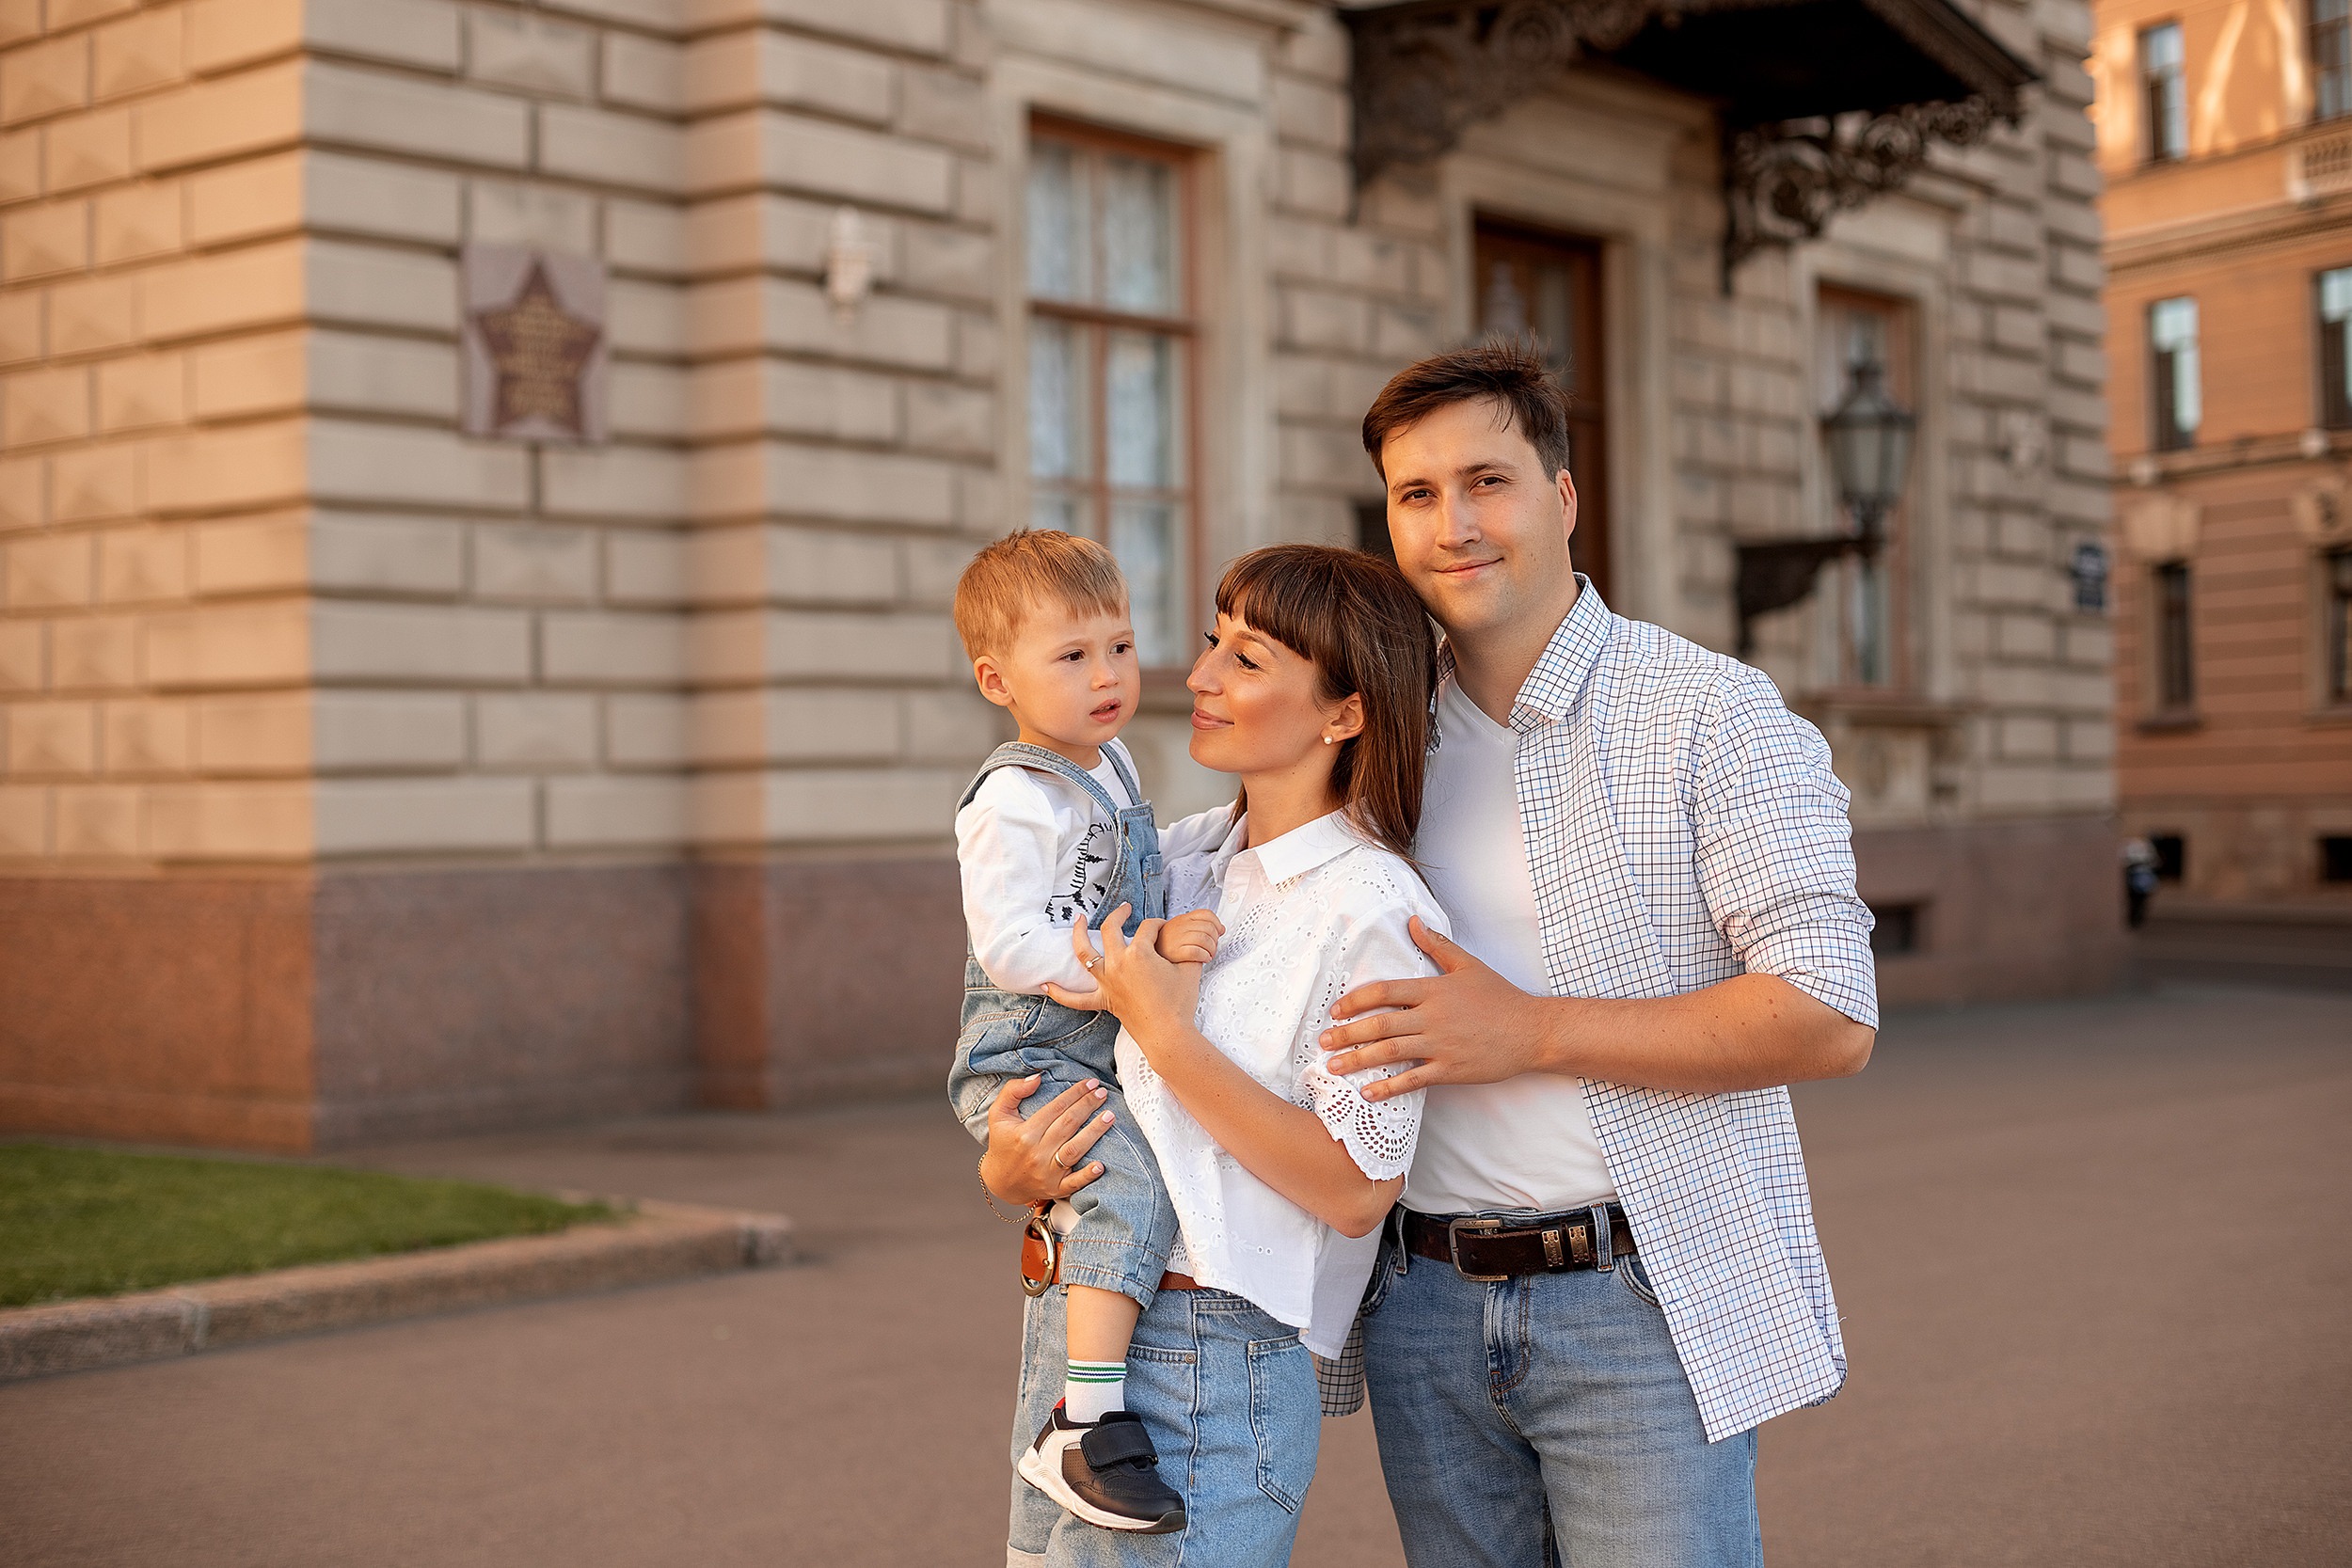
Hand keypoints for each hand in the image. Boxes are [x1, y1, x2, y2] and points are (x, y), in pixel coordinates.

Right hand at [978, 1075, 1115, 1205]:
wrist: (1001, 1181)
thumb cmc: (1003, 1143)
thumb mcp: (998, 1114)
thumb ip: (1013, 1091)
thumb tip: (1037, 1078)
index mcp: (1025, 1133)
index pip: (1056, 1108)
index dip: (1075, 1093)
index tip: (1091, 1082)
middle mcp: (1036, 1153)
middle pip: (1068, 1124)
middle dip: (1088, 1106)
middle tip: (1103, 1093)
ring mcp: (1047, 1173)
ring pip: (1075, 1150)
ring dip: (1095, 1132)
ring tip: (1110, 1116)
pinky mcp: (1055, 1189)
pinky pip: (1074, 1183)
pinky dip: (1088, 1175)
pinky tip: (1101, 1165)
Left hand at [1045, 904, 1199, 1044]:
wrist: (1169, 1034)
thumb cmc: (1180, 1003)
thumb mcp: (1190, 969)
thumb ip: (1190, 950)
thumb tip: (1192, 941)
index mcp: (1139, 952)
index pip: (1148, 927)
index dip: (1159, 925)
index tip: (1165, 929)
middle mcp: (1118, 963)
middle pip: (1112, 929)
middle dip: (1119, 914)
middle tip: (1126, 909)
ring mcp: (1107, 982)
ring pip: (1085, 954)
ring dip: (1078, 934)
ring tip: (1079, 920)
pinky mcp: (1104, 1001)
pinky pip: (1076, 999)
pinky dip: (1060, 993)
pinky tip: (1045, 985)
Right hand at [1155, 909, 1222, 965]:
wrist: (1150, 952)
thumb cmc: (1168, 943)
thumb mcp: (1183, 929)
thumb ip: (1201, 926)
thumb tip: (1221, 928)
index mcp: (1183, 919)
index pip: (1206, 914)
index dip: (1217, 923)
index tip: (1218, 932)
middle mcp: (1180, 926)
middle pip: (1209, 928)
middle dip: (1215, 939)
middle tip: (1213, 947)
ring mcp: (1177, 938)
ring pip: (1205, 939)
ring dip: (1212, 949)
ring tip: (1209, 954)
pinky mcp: (1175, 952)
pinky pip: (1196, 952)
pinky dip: (1204, 956)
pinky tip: (1203, 959)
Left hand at [1319, 917, 1547, 1100]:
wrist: (1532, 1031)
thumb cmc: (1500, 997)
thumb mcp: (1468, 965)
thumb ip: (1436, 946)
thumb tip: (1412, 921)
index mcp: (1433, 989)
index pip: (1384, 991)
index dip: (1355, 1000)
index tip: (1336, 1010)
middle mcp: (1432, 1016)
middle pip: (1379, 1024)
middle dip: (1346, 1033)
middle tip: (1323, 1040)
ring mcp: (1441, 1044)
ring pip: (1390, 1052)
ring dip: (1358, 1059)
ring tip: (1333, 1066)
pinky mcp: (1451, 1069)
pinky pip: (1413, 1080)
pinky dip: (1389, 1087)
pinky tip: (1368, 1093)